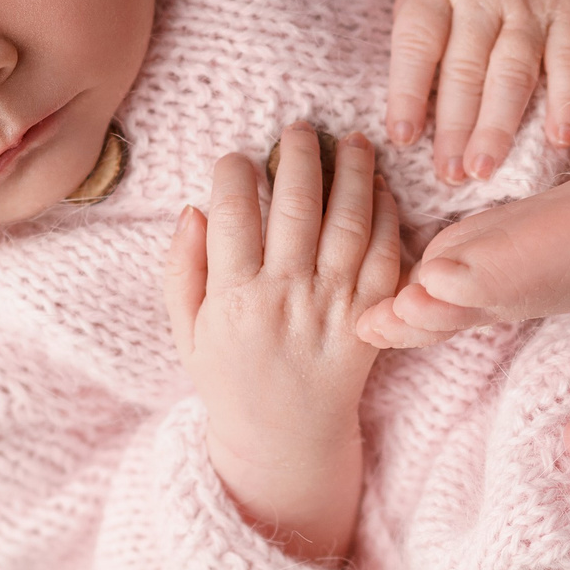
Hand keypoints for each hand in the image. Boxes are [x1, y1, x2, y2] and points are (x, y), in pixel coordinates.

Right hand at [164, 127, 403, 561]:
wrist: (285, 441)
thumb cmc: (229, 380)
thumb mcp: (187, 331)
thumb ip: (182, 269)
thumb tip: (195, 209)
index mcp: (234, 298)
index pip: (234, 213)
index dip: (236, 173)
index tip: (237, 158)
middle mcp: (286, 298)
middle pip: (297, 206)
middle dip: (300, 156)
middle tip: (300, 129)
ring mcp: (333, 308)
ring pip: (348, 222)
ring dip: (352, 173)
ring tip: (350, 140)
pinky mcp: (370, 319)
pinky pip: (384, 257)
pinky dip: (386, 217)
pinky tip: (379, 188)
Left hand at [389, 0, 569, 182]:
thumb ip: (419, 26)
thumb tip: (408, 108)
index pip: (419, 41)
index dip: (409, 92)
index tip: (403, 140)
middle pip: (467, 66)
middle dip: (456, 126)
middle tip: (448, 176)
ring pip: (515, 69)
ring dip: (500, 124)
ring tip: (484, 170)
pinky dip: (566, 100)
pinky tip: (557, 139)